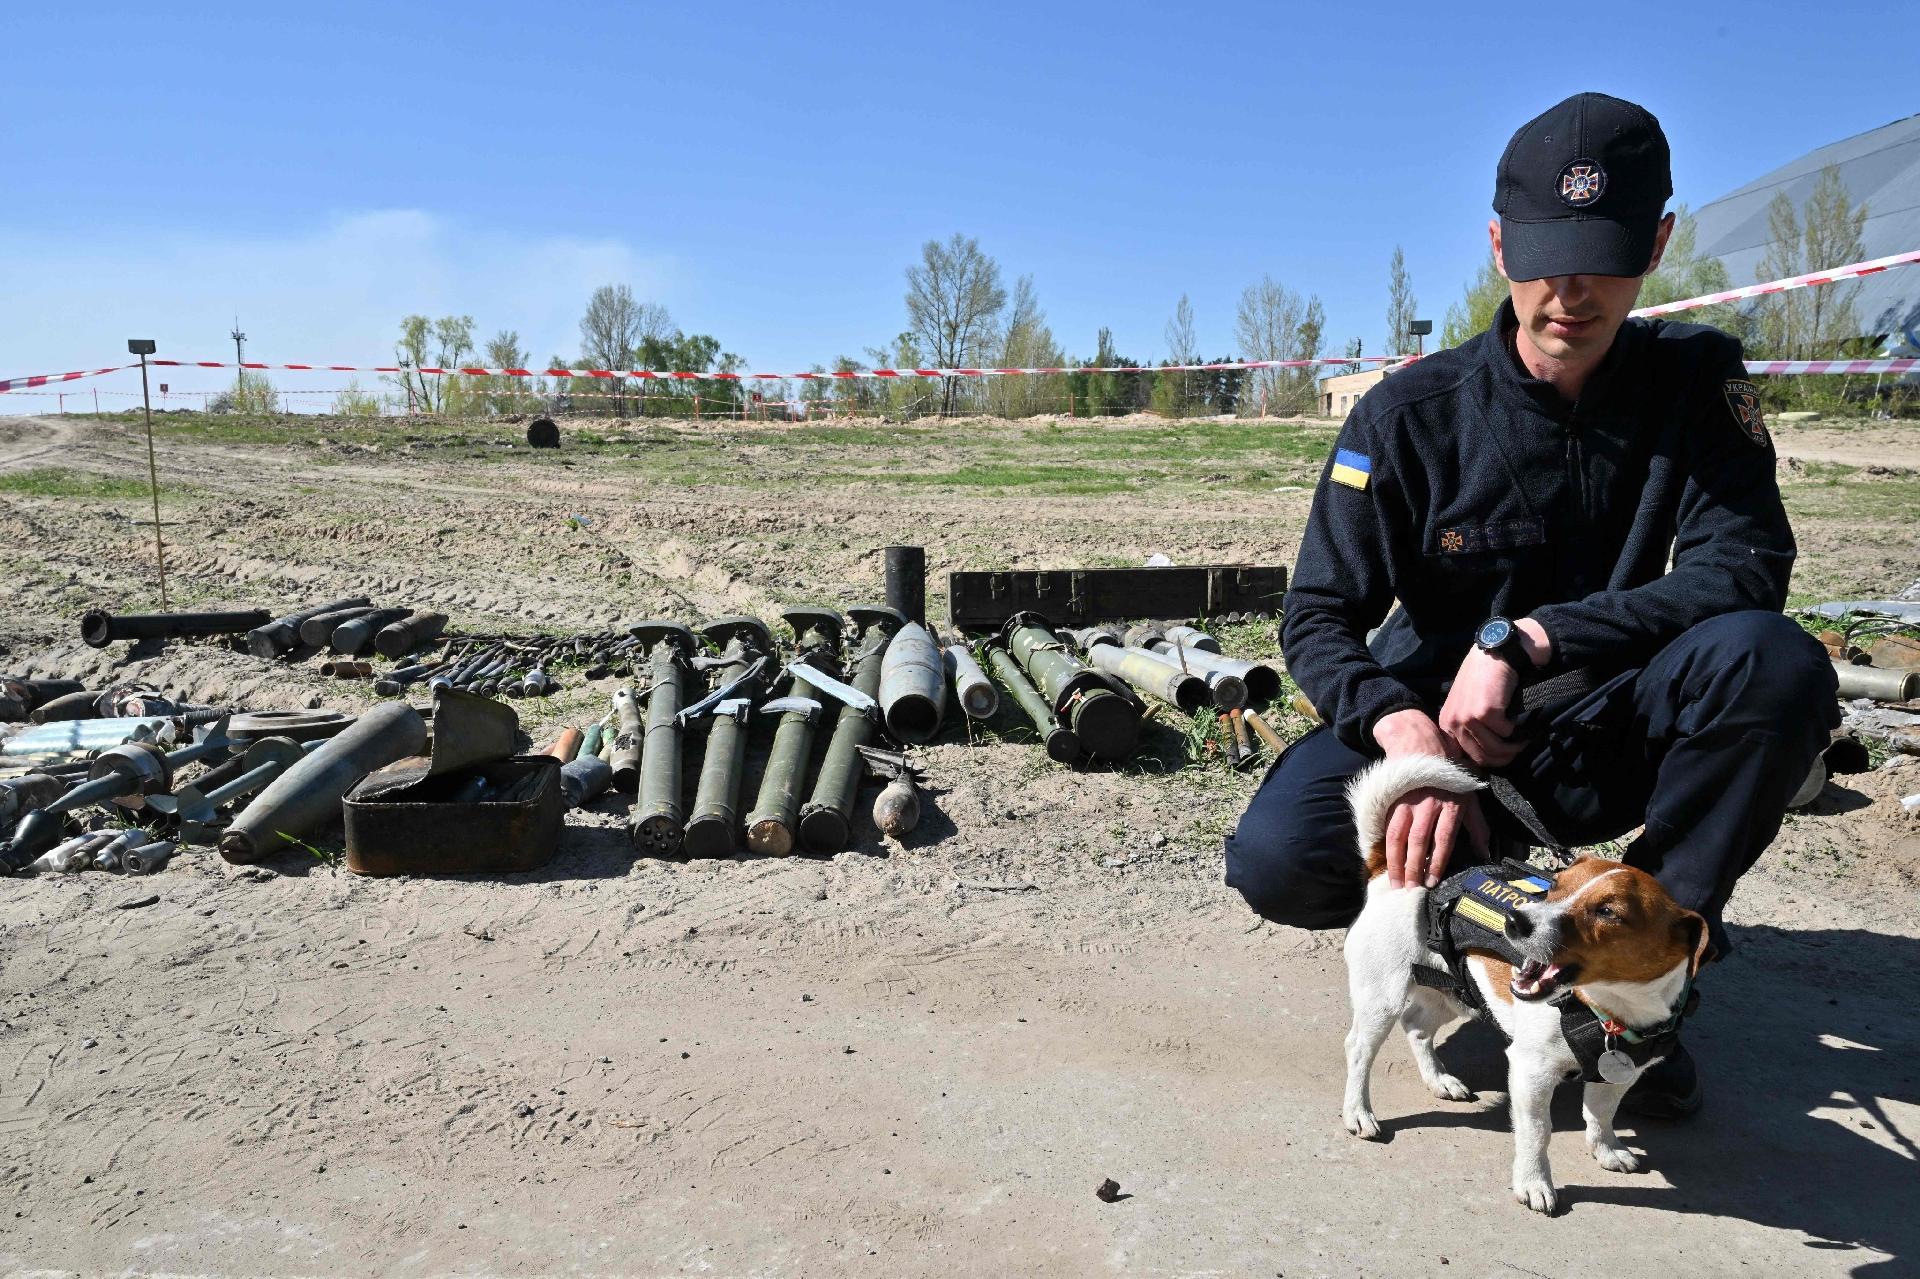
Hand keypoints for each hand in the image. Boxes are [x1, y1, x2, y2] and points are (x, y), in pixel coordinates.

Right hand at [1372, 709, 1490, 887]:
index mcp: (1449, 806)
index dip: (1437, 862)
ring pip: (1397, 836)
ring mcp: (1406, 803)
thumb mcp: (1469, 797)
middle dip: (1413, 867)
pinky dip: (1383, 845)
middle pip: (1418, 841)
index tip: (1432, 882)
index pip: (1442, 839)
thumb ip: (1477, 827)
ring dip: (1395, 861)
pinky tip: (1382, 861)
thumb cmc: (1449, 776)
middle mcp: (1427, 805)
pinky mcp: (1391, 801)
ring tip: (1394, 881)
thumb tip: (1485, 854)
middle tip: (1409, 889)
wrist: (1421, 746)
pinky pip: (1385, 826)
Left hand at [1439, 647, 1524, 766]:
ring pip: (1495, 749)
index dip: (1487, 760)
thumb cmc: (1484, 679)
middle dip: (1503, 758)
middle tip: (1518, 749)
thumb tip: (1483, 756)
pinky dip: (1517, 728)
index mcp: (1446, 723)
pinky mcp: (1486, 713)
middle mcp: (1453, 723)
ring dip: (1513, 747)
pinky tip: (1518, 718)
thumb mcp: (1466, 704)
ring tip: (1523, 739)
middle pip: (1481, 757)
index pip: (1466, 756)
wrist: (1495, 653)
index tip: (1503, 756)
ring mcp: (1468, 718)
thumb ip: (1468, 728)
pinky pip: (1506, 733)